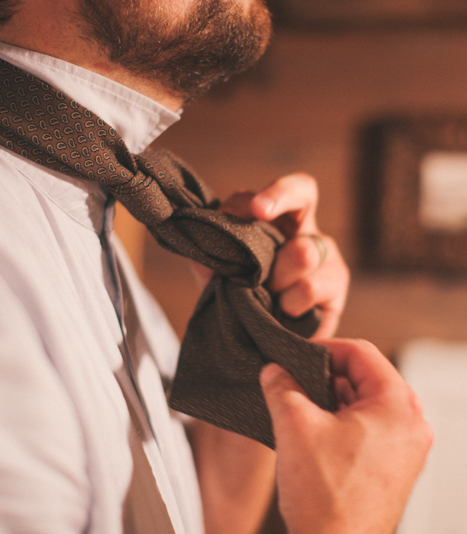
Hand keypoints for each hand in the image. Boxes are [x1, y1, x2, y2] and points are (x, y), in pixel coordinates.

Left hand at [220, 174, 349, 337]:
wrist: (265, 344)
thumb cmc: (244, 303)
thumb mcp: (220, 279)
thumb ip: (209, 259)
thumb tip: (198, 244)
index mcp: (279, 221)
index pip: (284, 188)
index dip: (274, 191)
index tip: (256, 209)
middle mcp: (305, 230)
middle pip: (304, 194)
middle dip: (277, 198)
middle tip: (258, 213)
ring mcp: (326, 257)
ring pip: (303, 250)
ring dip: (275, 276)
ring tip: (267, 296)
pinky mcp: (336, 287)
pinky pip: (309, 287)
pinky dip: (288, 302)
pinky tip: (283, 313)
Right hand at [247, 339, 432, 533]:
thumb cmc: (324, 497)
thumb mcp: (294, 423)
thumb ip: (281, 385)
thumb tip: (273, 370)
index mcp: (399, 407)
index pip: (362, 353)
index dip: (325, 349)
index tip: (298, 356)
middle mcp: (412, 428)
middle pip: (367, 378)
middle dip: (327, 377)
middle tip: (296, 382)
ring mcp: (406, 453)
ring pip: (368, 406)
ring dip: (334, 401)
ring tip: (301, 410)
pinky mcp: (395, 472)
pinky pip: (371, 431)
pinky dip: (343, 424)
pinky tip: (314, 435)